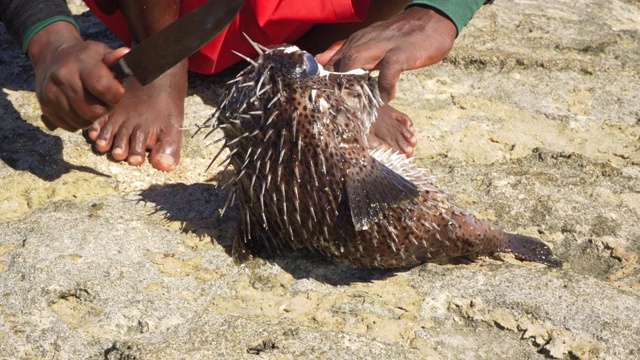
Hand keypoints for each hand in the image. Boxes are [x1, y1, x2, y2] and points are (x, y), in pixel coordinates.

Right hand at [28, 21, 127, 130]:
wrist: (52, 55)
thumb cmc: (85, 57)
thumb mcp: (101, 52)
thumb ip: (116, 59)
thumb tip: (126, 54)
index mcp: (80, 63)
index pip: (102, 86)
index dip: (115, 95)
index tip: (117, 92)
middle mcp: (62, 78)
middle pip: (93, 111)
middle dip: (105, 109)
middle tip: (105, 100)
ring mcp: (51, 93)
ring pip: (82, 122)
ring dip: (93, 117)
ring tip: (93, 103)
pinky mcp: (45, 106)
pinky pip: (70, 126)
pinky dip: (79, 121)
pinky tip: (80, 108)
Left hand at [316, 7, 456, 101]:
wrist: (430, 20)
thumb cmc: (399, 38)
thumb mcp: (368, 44)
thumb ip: (346, 53)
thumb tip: (320, 61)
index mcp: (355, 42)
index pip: (330, 62)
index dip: (324, 82)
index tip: (324, 101)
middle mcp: (364, 42)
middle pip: (338, 63)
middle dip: (333, 85)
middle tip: (336, 108)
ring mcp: (382, 46)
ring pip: (355, 61)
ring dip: (351, 83)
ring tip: (355, 105)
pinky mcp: (401, 52)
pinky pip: (388, 70)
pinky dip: (385, 86)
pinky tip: (386, 98)